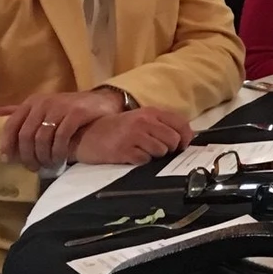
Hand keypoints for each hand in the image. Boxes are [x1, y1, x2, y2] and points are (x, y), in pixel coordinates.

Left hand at [0, 89, 125, 169]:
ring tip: (47, 166)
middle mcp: (44, 102)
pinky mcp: (77, 113)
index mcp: (32, 102)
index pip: (12, 125)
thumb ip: (17, 111)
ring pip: (43, 138)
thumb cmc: (67, 107)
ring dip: (43, 156)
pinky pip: (61, 137)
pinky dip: (58, 151)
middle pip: (26, 135)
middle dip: (27, 155)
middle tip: (32, 168)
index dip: (8, 144)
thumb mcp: (41, 106)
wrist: (102, 101)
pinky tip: (59, 160)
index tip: (8, 161)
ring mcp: (61, 107)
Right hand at [72, 107, 195, 165]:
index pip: (181, 124)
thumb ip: (161, 125)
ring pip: (161, 151)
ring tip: (140, 150)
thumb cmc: (117, 129)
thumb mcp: (140, 119)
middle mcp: (144, 121)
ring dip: (154, 156)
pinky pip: (145, 160)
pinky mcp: (124, 150)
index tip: (181, 146)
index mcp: (151, 112)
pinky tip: (130, 155)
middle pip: (173, 140)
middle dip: (169, 149)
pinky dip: (140, 161)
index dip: (186, 138)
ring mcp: (134, 135)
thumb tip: (184, 139)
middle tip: (156, 150)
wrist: (86, 134)